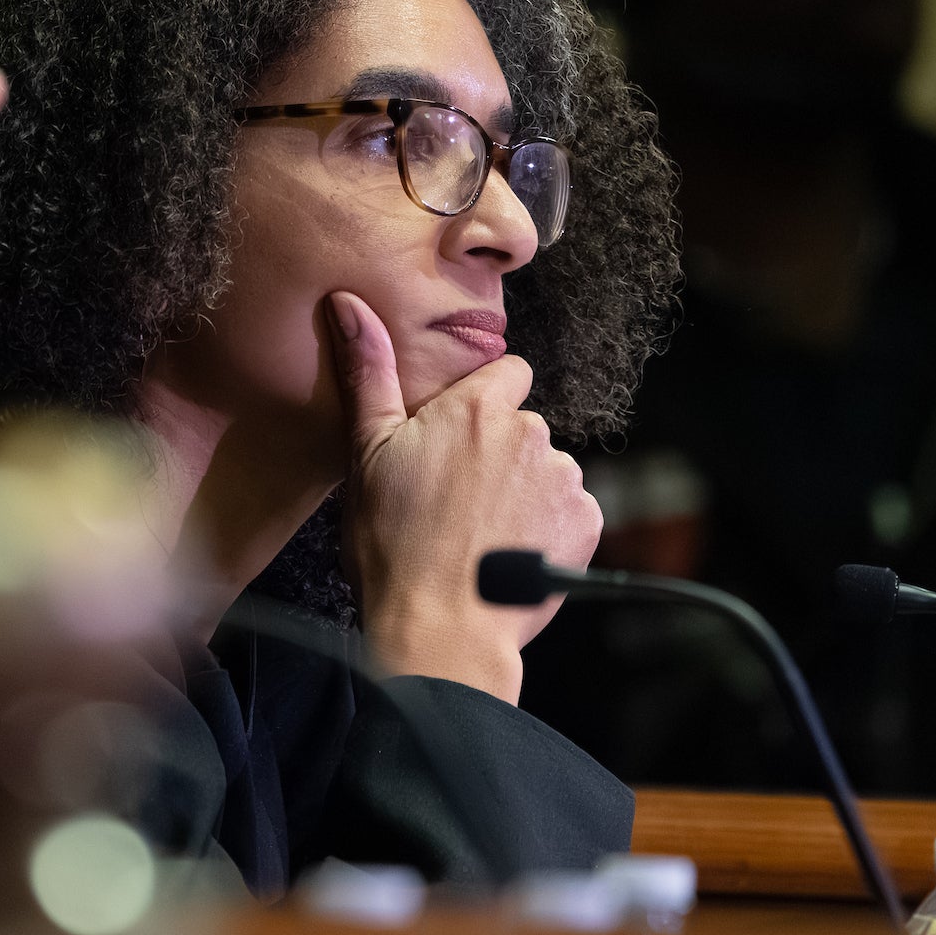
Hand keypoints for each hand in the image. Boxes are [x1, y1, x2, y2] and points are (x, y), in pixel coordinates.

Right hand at [331, 291, 600, 701]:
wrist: (440, 631)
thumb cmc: (393, 544)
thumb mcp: (366, 452)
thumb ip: (367, 372)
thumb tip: (349, 303)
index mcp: (478, 408)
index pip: (506, 371)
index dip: (479, 400)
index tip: (452, 435)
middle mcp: (531, 435)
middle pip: (521, 425)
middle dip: (496, 449)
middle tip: (452, 494)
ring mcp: (564, 481)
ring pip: (545, 469)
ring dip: (521, 489)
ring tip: (478, 530)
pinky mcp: (586, 525)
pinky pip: (569, 511)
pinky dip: (546, 527)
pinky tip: (507, 550)